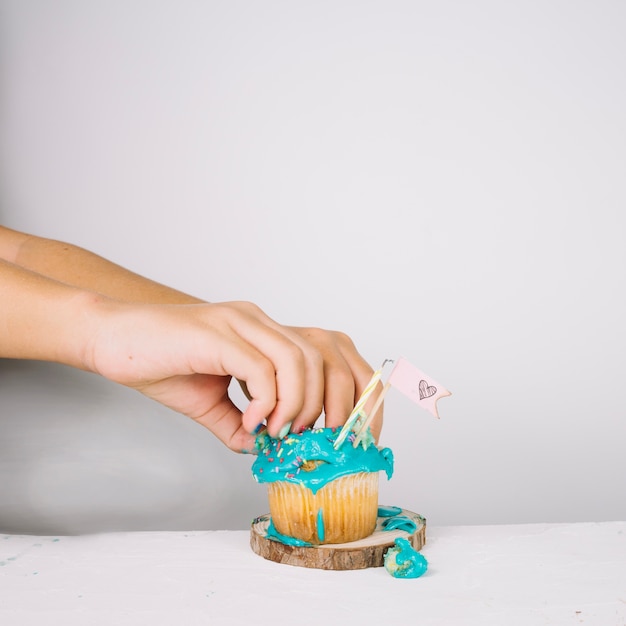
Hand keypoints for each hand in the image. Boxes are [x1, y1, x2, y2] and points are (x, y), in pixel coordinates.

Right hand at [84, 300, 381, 451]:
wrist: (112, 339)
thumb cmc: (159, 362)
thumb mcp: (208, 401)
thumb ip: (238, 422)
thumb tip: (259, 448)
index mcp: (261, 331)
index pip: (320, 353)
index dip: (333, 392)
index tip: (326, 431)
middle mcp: (256, 320)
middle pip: (318, 355)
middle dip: (323, 403)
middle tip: (304, 437)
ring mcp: (237, 323)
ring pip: (295, 359)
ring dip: (294, 403)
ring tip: (277, 431)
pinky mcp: (215, 334)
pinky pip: (259, 368)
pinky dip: (264, 401)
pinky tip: (248, 420)